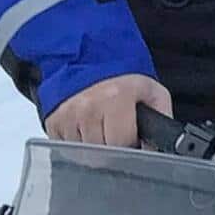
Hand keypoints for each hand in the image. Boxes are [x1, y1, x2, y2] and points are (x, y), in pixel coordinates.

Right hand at [44, 73, 171, 147]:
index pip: (121, 143)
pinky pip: (67, 149)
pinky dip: (78, 144)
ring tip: (102, 127)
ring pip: (84, 153)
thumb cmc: (124, 79)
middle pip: (102, 152)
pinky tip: (86, 128)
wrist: (90, 61)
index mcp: (116, 97)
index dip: (130, 143)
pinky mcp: (53, 122)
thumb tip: (157, 147)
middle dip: (112, 147)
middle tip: (117, 131)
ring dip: (95, 147)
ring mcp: (68, 114)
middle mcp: (88, 106)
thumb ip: (162, 118)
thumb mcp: (152, 92)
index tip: (132, 137)